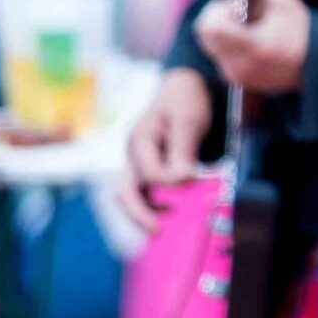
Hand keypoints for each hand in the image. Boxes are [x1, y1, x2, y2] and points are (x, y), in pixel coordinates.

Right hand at [117, 66, 214, 232]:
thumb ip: (183, 149)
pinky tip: (170, 209)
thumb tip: (181, 179)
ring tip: (162, 228)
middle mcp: (133, 154)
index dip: (170, 182)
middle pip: (125, 191)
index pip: (150, 173)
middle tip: (158, 231)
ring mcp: (138, 161)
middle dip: (139, 214)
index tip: (192, 180)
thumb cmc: (185, 100)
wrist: (183, 86)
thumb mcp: (188, 120)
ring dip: (143, 213)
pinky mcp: (147, 166)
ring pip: (131, 195)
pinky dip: (152, 205)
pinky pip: (142, 192)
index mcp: (140, 140)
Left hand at [193, 0, 309, 96]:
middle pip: (204, 34)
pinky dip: (228, 43)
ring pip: (210, 44)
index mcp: (252, 46)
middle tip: (240, 13)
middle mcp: (240, 65)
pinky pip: (219, 55)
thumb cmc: (300, 28)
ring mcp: (237, 76)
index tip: (238, 5)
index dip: (218, 10)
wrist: (317, 63)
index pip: (210, 26)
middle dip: (217, 17)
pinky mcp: (237, 80)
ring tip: (249, 26)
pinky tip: (250, 40)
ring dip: (222, 30)